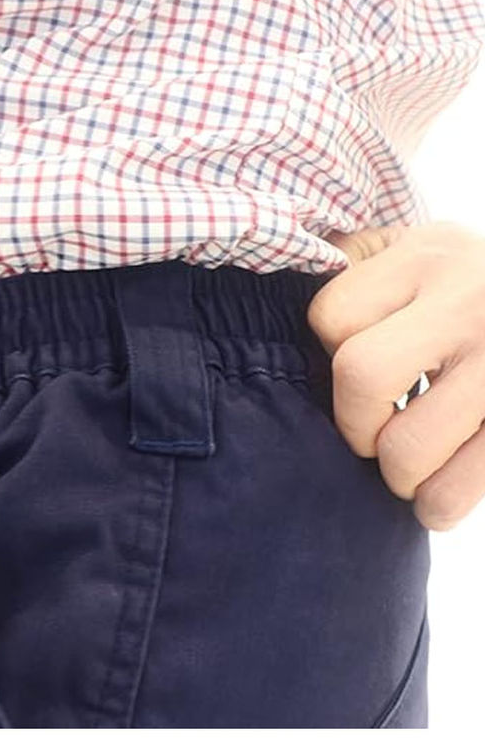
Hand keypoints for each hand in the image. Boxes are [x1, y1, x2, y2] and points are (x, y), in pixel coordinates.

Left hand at [307, 220, 484, 530]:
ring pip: (409, 444)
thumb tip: (288, 285)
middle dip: (355, 422)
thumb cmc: (469, 285)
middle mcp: (469, 301)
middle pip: (362, 375)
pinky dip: (440, 503)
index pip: (332, 319)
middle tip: (370, 435)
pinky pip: (466, 481)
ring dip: (397, 473)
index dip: (327, 354)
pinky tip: (433, 501)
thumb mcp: (418, 251)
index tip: (352, 366)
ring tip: (403, 470)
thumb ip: (356, 264)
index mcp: (429, 257)